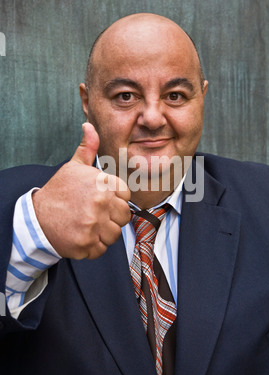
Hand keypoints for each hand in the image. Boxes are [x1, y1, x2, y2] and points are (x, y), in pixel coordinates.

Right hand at [32, 123, 130, 259]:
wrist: (36, 218)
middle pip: (123, 216)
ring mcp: (93, 224)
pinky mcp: (86, 244)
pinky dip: (93, 246)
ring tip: (87, 225)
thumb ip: (87, 148)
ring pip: (115, 234)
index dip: (114, 199)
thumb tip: (89, 125)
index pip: (125, 195)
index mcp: (101, 183)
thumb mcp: (73, 167)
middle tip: (93, 215)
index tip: (100, 201)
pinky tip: (81, 236)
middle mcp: (100, 203)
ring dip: (103, 233)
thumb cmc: (59, 192)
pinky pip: (102, 249)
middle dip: (110, 217)